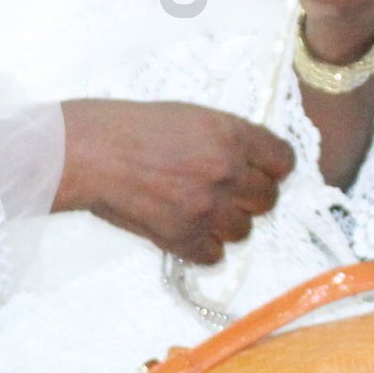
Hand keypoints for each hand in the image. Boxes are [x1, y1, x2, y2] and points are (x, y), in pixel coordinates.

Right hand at [57, 99, 294, 264]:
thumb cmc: (132, 128)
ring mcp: (207, 208)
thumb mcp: (191, 117)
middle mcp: (226, 172)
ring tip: (197, 210)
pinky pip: (215, 256)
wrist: (89, 153)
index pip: (284, 162)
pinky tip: (184, 229)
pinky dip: (202, 247)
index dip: (272, 168)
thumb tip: (251, 167)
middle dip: (249, 198)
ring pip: (243, 231)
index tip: (259, 172)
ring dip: (225, 224)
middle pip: (268, 200)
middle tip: (222, 192)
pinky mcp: (184, 238)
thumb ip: (227, 140)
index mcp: (231, 135)